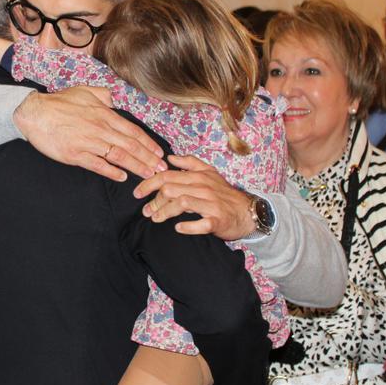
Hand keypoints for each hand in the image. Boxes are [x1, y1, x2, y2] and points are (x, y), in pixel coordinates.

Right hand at [12, 87, 164, 181]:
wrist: (35, 113)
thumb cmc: (59, 102)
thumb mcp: (85, 91)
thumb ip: (103, 95)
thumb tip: (114, 99)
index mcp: (104, 114)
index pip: (133, 131)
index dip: (148, 143)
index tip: (159, 153)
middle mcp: (100, 129)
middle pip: (130, 146)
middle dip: (149, 159)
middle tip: (162, 169)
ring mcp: (89, 142)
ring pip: (119, 156)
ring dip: (136, 167)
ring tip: (149, 175)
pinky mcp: (76, 155)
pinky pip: (98, 165)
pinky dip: (112, 172)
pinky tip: (122, 177)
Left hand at [132, 155, 254, 237]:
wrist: (248, 211)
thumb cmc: (224, 193)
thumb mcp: (209, 173)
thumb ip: (189, 163)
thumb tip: (169, 157)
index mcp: (198, 176)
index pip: (167, 175)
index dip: (149, 183)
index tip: (137, 193)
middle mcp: (203, 187)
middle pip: (170, 189)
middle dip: (154, 201)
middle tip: (146, 211)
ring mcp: (211, 204)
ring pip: (182, 203)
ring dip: (164, 212)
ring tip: (155, 218)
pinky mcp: (218, 221)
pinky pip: (201, 224)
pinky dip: (188, 226)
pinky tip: (178, 227)